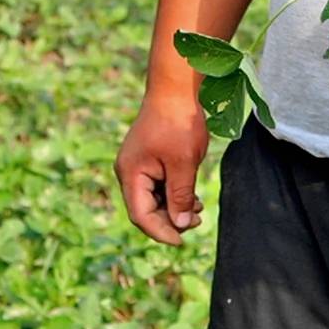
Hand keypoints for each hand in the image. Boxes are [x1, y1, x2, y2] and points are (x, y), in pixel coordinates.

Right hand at [117, 82, 211, 244]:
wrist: (176, 87)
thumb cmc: (179, 121)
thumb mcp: (184, 163)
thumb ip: (180, 196)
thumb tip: (181, 224)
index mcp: (130, 173)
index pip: (141, 215)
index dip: (161, 231)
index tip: (182, 241)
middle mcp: (129, 171)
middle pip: (145, 209)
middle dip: (170, 220)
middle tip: (197, 222)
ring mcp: (137, 165)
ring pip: (153, 199)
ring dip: (174, 208)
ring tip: (199, 209)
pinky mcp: (149, 160)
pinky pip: (158, 186)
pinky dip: (174, 195)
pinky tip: (193, 198)